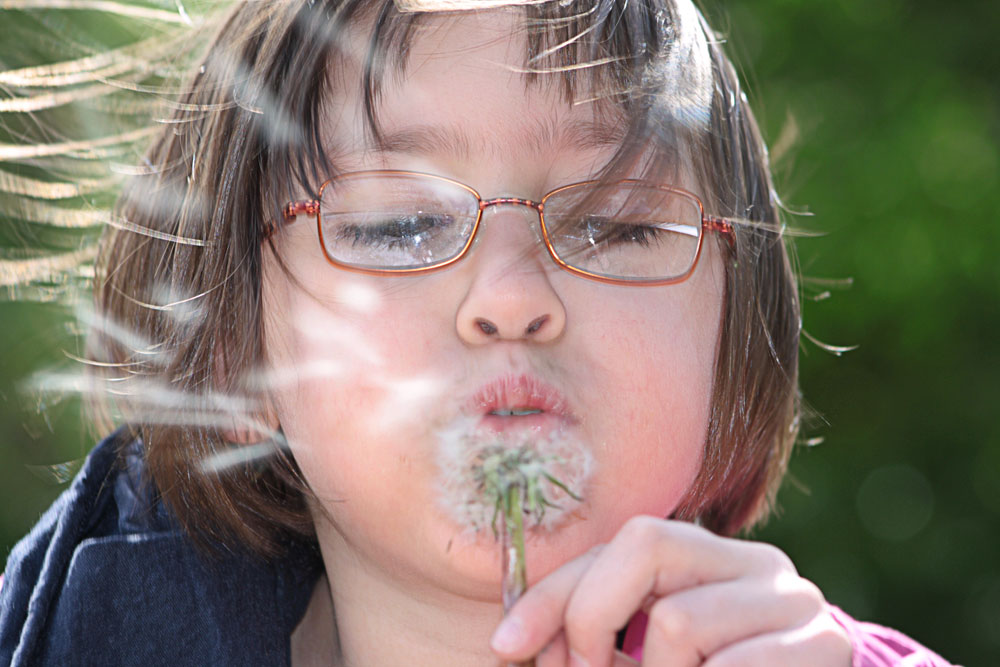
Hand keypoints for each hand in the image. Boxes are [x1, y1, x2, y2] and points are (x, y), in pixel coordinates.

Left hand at [489, 515, 852, 666]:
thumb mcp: (642, 663)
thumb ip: (595, 641)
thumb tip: (512, 645)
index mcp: (709, 557)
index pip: (619, 543)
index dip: (552, 594)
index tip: (506, 647)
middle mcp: (754, 562)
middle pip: (645, 544)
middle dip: (593, 620)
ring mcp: (795, 601)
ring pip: (676, 623)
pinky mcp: (823, 646)